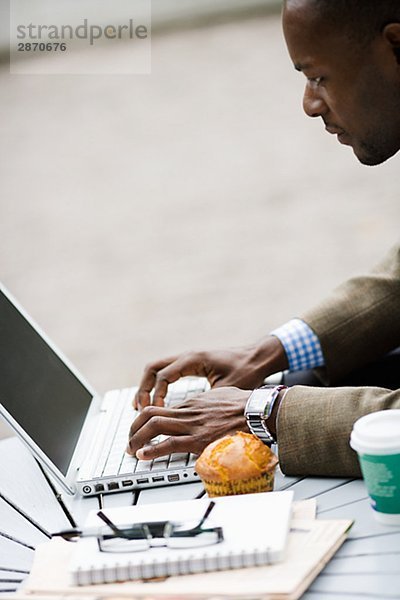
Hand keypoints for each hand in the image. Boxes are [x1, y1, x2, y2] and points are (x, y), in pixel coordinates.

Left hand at [127, 387, 250, 459]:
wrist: (258, 411)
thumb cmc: (246, 406)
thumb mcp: (222, 397)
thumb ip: (210, 404)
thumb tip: (210, 410)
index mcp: (192, 404)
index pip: (161, 409)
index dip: (146, 420)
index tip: (142, 430)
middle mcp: (188, 413)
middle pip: (149, 414)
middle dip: (133, 427)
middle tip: (129, 440)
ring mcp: (192, 426)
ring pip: (153, 425)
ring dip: (137, 438)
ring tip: (131, 450)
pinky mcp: (199, 440)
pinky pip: (169, 444)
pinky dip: (153, 450)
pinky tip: (144, 456)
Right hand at [134, 335, 287, 408]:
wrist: (258, 356)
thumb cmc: (246, 371)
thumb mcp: (227, 389)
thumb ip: (207, 403)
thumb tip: (194, 423)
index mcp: (193, 360)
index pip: (163, 376)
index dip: (155, 396)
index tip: (154, 414)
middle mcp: (187, 356)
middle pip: (152, 368)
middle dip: (143, 389)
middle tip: (139, 410)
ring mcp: (188, 358)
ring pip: (157, 368)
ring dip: (148, 386)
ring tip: (140, 407)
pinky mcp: (191, 363)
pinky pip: (166, 371)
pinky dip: (158, 385)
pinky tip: (157, 400)